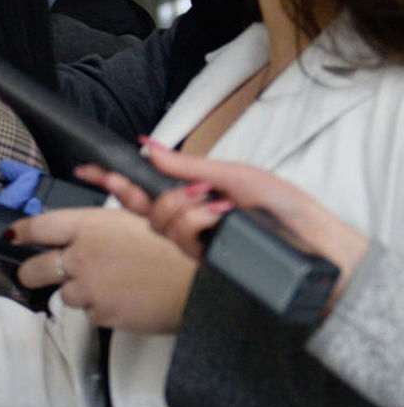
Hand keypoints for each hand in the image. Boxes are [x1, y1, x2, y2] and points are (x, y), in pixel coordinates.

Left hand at [10, 205, 197, 333]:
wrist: (204, 284)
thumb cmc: (180, 244)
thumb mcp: (146, 208)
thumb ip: (114, 194)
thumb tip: (89, 170)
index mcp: (91, 225)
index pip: (38, 227)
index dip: (22, 232)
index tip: (15, 235)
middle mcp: (82, 257)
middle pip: (33, 269)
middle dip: (33, 271)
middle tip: (41, 270)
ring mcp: (90, 289)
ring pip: (65, 294)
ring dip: (80, 289)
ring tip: (112, 282)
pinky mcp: (102, 315)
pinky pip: (92, 312)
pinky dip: (103, 307)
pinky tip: (126, 297)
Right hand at [82, 143, 370, 281]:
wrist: (319, 247)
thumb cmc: (288, 210)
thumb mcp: (238, 175)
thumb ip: (190, 165)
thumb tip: (151, 147)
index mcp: (197, 195)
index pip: (144, 187)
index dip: (113, 179)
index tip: (88, 168)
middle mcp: (191, 219)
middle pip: (145, 208)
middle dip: (150, 194)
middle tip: (158, 185)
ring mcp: (196, 242)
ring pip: (161, 223)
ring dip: (185, 209)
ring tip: (220, 205)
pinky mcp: (204, 260)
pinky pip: (182, 238)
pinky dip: (198, 223)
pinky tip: (220, 218)